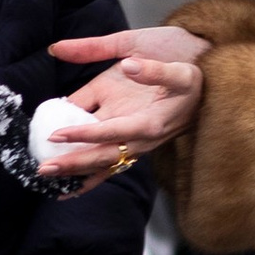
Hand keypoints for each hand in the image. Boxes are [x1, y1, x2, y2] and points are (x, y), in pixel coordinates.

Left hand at [40, 28, 206, 179]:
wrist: (211, 92)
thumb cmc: (194, 78)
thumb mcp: (179, 70)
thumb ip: (153, 69)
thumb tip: (129, 66)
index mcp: (150, 123)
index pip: (110, 132)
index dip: (83, 134)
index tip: (57, 134)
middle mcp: (140, 140)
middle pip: (101, 157)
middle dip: (72, 164)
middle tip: (42, 169)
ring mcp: (134, 144)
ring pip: (102, 164)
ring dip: (75, 173)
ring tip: (47, 182)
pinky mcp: (131, 142)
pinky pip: (108, 164)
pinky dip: (87, 175)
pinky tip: (66, 188)